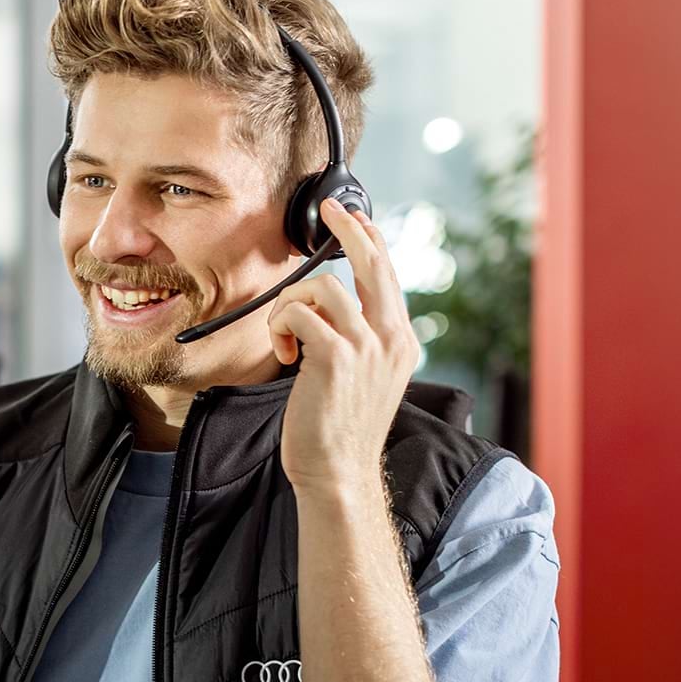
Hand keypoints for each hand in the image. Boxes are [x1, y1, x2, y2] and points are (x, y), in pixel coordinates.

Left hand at [266, 198, 419, 497]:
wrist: (339, 472)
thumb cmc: (340, 428)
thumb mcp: (365, 377)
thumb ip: (360, 340)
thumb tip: (335, 305)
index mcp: (400, 341)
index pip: (388, 276)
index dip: (370, 240)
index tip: (353, 217)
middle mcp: (390, 339)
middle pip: (372, 263)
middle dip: (348, 229)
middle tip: (329, 209)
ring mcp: (366, 347)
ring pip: (324, 287)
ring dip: (291, 306)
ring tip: (286, 339)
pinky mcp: (336, 358)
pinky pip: (299, 314)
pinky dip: (281, 326)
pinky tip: (285, 354)